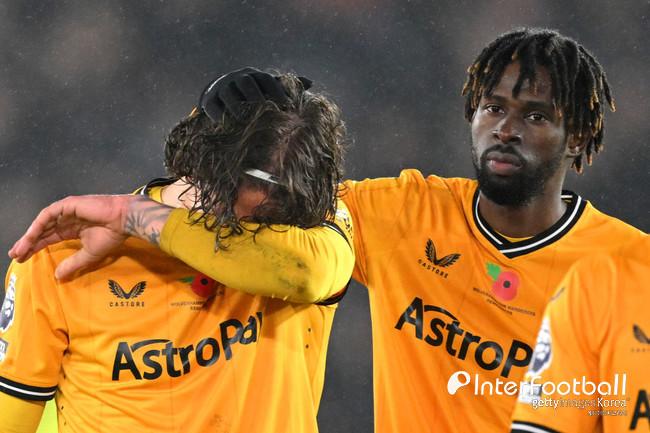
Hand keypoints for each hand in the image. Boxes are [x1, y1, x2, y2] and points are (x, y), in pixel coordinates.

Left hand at [8, 195, 171, 279]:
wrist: (123, 220)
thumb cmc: (111, 235)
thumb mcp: (89, 254)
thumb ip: (73, 264)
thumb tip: (58, 277)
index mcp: (73, 229)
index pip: (50, 238)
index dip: (36, 248)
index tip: (23, 259)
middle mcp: (67, 219)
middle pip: (43, 231)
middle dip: (28, 243)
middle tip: (15, 255)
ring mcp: (66, 210)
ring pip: (42, 224)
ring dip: (30, 236)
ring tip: (19, 249)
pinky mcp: (67, 204)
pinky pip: (48, 215)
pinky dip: (38, 226)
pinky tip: (30, 237)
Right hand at [199, 67, 312, 121]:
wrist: (222, 91)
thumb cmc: (254, 93)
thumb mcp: (269, 89)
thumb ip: (287, 86)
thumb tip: (311, 82)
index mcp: (255, 76)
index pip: (267, 79)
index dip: (277, 91)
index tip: (286, 105)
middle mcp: (238, 78)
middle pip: (247, 83)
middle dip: (256, 96)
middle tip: (264, 110)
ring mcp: (222, 88)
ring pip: (228, 93)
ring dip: (236, 105)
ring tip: (244, 119)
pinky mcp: (209, 100)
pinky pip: (212, 105)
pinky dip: (217, 113)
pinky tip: (224, 123)